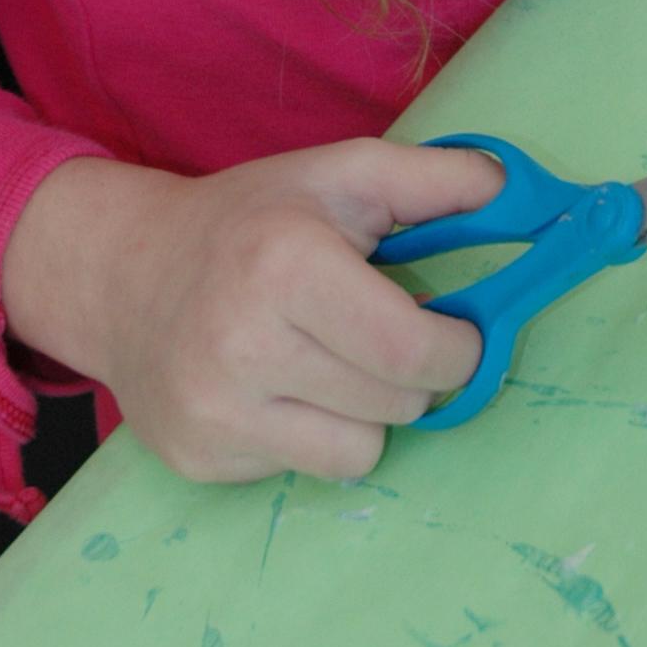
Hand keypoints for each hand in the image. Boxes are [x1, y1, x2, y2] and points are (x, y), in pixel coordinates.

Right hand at [0, 138, 502, 483]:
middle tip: (386, 338)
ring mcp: (214, 412)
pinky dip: (312, 435)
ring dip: (368, 413)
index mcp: (285, 265)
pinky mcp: (199, 460)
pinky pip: (304, 472)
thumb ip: (438, 179)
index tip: (458, 332)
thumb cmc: (251, 218)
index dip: (458, 348)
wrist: (124, 273)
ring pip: (359, 453)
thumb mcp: (341, 174)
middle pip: (395, 403)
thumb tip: (522, 195)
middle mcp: (242, 345)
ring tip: (331, 362)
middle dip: (415, 375)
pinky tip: (280, 389)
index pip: (410, 348)